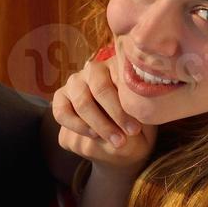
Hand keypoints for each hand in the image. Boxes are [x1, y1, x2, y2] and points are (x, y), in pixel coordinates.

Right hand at [51, 43, 157, 174]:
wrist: (121, 141)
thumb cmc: (138, 124)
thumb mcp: (146, 118)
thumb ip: (142, 111)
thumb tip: (139, 111)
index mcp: (119, 65)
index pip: (120, 78)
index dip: (128, 105)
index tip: (136, 128)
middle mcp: (94, 69)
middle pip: (100, 89)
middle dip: (115, 115)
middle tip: (127, 136)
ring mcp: (75, 82)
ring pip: (81, 101)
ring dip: (99, 124)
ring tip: (115, 140)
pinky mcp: (61, 98)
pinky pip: (62, 112)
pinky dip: (78, 126)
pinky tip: (94, 135)